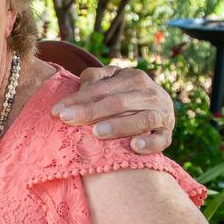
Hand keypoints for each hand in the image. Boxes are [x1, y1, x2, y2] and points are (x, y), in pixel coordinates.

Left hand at [52, 66, 173, 153]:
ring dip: (119, 126)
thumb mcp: (110, 83)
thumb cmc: (124, 96)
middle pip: (118, 102)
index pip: (102, 88)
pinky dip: (150, 143)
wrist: (158, 110)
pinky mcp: (167, 134)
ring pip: (141, 119)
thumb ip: (94, 80)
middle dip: (90, 111)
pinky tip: (134, 146)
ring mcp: (161, 114)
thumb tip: (80, 87)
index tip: (57, 110)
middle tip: (67, 119)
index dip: (78, 99)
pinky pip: (161, 140)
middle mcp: (149, 93)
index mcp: (133, 78)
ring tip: (97, 132)